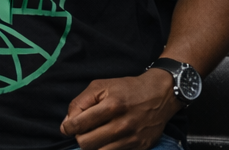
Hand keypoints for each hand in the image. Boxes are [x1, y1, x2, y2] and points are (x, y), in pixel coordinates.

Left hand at [61, 68, 178, 149]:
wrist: (161, 94)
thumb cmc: (128, 89)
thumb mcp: (102, 85)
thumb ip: (80, 102)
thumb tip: (67, 124)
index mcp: (112, 105)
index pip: (78, 125)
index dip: (68, 127)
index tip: (70, 126)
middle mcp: (122, 124)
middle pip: (85, 144)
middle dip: (81, 137)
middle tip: (86, 130)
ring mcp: (132, 139)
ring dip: (94, 146)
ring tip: (98, 135)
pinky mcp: (140, 148)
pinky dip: (108, 149)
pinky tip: (110, 140)